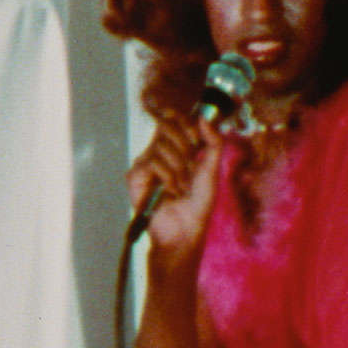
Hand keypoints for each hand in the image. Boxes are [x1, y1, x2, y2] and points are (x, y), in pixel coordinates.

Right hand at [125, 110, 222, 256]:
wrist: (185, 230)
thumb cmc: (199, 204)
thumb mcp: (212, 169)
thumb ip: (213, 142)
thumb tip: (202, 116)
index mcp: (176, 147)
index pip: (173, 118)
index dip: (184, 121)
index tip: (196, 138)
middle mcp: (158, 151)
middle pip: (166, 125)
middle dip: (185, 147)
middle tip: (191, 170)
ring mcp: (145, 162)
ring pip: (161, 145)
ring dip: (179, 169)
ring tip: (181, 187)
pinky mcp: (135, 175)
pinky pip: (153, 161)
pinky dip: (167, 177)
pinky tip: (169, 192)